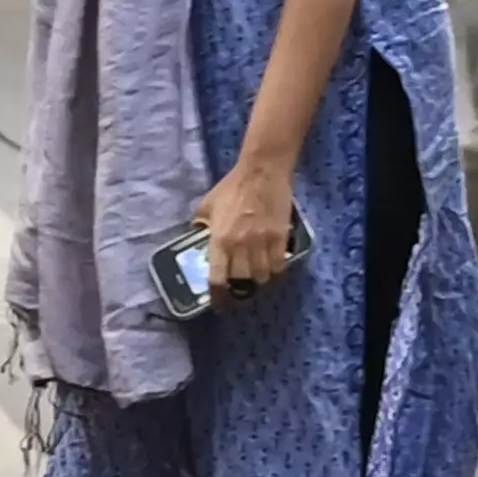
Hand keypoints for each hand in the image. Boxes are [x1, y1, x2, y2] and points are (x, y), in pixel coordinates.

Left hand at [188, 159, 300, 304]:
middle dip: (239, 290)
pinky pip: (280, 266)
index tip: (219, 304)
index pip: (217, 279)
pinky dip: (276, 272)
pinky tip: (272, 269)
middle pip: (242, 282)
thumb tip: (196, 240)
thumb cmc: (232, 187)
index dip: (218, 297)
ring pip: (263, 277)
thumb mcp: (207, 206)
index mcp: (220, 239)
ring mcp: (263, 242)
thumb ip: (201, 226)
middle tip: (238, 290)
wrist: (262, 171)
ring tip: (255, 278)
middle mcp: (241, 245)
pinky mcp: (281, 237)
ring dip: (258, 282)